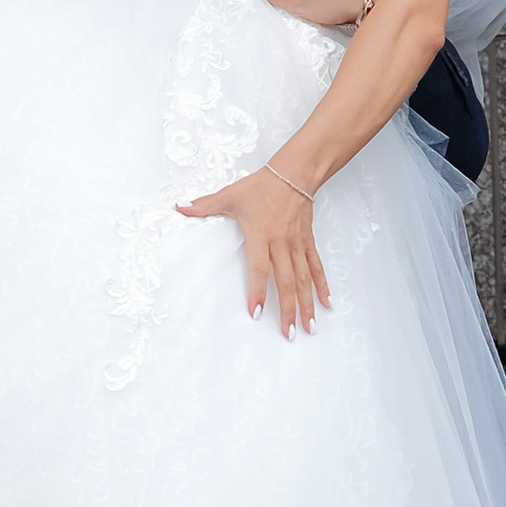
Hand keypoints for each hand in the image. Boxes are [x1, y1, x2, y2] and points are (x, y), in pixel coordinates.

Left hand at [178, 168, 330, 337]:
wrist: (294, 173)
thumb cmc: (261, 186)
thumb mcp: (230, 195)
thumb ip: (204, 206)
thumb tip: (179, 208)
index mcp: (261, 235)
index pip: (259, 268)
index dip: (258, 291)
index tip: (256, 312)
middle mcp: (281, 243)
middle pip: (287, 281)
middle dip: (288, 308)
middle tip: (289, 333)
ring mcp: (297, 244)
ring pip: (304, 278)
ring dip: (307, 303)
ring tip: (310, 326)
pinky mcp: (307, 241)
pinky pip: (316, 266)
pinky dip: (322, 284)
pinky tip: (326, 302)